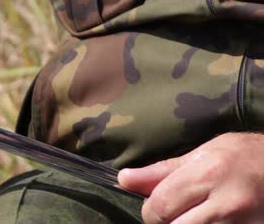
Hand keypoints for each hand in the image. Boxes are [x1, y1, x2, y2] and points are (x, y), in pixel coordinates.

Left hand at [118, 133, 263, 223]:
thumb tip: (124, 179)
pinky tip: (211, 220)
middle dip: (166, 222)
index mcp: (208, 174)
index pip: (160, 206)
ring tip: (196, 214)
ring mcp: (242, 223)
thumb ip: (162, 171)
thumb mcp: (203, 153)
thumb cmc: (245, 155)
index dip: (150, 210)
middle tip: (176, 212)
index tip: (155, 205)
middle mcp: (227, 202)